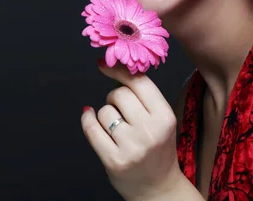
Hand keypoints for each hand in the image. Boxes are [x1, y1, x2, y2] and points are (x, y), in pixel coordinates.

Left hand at [81, 58, 182, 200]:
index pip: (139, 82)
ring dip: (104, 115)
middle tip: (118, 109)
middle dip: (113, 97)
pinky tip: (89, 118)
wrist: (159, 189)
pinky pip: (91, 128)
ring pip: (104, 111)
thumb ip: (142, 97)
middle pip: (118, 94)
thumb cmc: (157, 149)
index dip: (118, 70)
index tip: (104, 64)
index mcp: (165, 117)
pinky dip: (87, 120)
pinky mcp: (113, 160)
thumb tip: (113, 66)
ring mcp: (131, 147)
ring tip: (116, 128)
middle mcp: (150, 131)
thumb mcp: (160, 121)